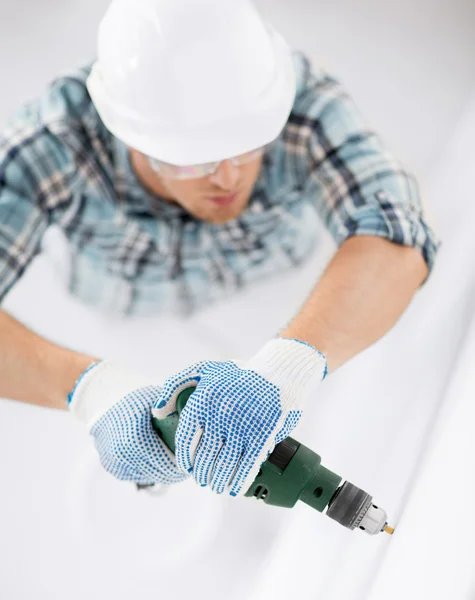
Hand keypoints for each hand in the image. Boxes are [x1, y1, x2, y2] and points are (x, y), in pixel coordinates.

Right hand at [68, 361, 187, 484]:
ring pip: (150, 476)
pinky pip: (138, 474)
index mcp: (135, 438)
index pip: (168, 464)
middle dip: (177, 470)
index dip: (185, 465)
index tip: (197, 460)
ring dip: (164, 471)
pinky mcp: (111, 467)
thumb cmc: (136, 397)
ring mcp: (115, 463)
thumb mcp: (159, 401)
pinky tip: (157, 456)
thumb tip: (201, 430)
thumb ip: (178, 416)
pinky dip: (150, 468)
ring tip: (175, 458)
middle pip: (160, 474)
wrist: (103, 397)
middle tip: (191, 462)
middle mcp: (122, 455)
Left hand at [152, 338, 326, 495]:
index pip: (185, 438)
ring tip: (216, 486)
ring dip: (218, 480)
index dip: (183, 457)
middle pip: (204, 455)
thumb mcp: (203, 369)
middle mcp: (220, 414)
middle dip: (201, 473)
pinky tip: (235, 489)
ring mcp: (242, 426)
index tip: (185, 467)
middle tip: (202, 480)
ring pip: (225, 464)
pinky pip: (247, 465)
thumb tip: (158, 412)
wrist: (278, 371)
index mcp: (203, 400)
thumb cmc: (238, 373)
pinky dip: (240, 481)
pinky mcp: (262, 435)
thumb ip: (175, 386)